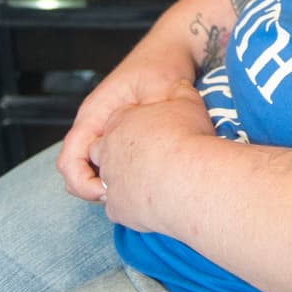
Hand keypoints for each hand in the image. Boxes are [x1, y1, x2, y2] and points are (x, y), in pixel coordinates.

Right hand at [56, 40, 197, 201]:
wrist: (174, 47)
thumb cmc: (164, 64)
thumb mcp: (160, 89)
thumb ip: (150, 118)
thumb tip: (148, 150)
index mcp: (95, 113)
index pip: (70, 160)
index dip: (83, 184)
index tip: (109, 194)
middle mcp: (95, 122)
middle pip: (76, 169)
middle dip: (93, 189)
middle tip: (124, 198)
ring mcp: (105, 127)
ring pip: (92, 166)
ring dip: (107, 181)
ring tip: (134, 189)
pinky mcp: (119, 131)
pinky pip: (108, 159)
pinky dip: (119, 172)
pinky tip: (143, 175)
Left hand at [94, 82, 216, 233]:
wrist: (187, 177)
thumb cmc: (188, 138)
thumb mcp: (188, 102)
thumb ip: (179, 93)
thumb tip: (180, 85)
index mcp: (122, 121)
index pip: (118, 121)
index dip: (134, 127)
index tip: (152, 133)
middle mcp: (109, 149)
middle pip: (103, 150)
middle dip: (120, 154)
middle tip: (146, 158)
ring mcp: (110, 178)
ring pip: (108, 180)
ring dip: (124, 180)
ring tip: (150, 182)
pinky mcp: (117, 206)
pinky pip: (118, 206)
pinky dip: (131, 204)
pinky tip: (151, 200)